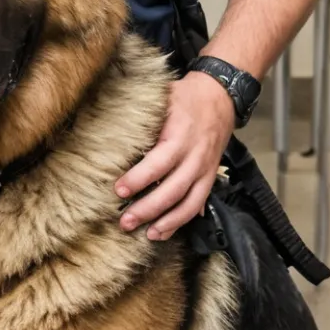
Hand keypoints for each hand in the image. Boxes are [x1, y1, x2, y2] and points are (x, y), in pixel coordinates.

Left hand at [114, 71, 234, 240]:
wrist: (221, 95)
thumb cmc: (185, 97)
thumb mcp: (163, 97)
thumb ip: (143, 116)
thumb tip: (108, 127)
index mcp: (181, 135)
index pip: (159, 162)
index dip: (139, 179)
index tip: (118, 190)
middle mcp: (195, 156)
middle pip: (173, 189)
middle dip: (149, 209)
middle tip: (125, 221)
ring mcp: (205, 169)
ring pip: (188, 203)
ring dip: (167, 222)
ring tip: (146, 234)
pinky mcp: (210, 177)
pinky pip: (198, 204)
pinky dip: (181, 221)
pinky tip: (163, 231)